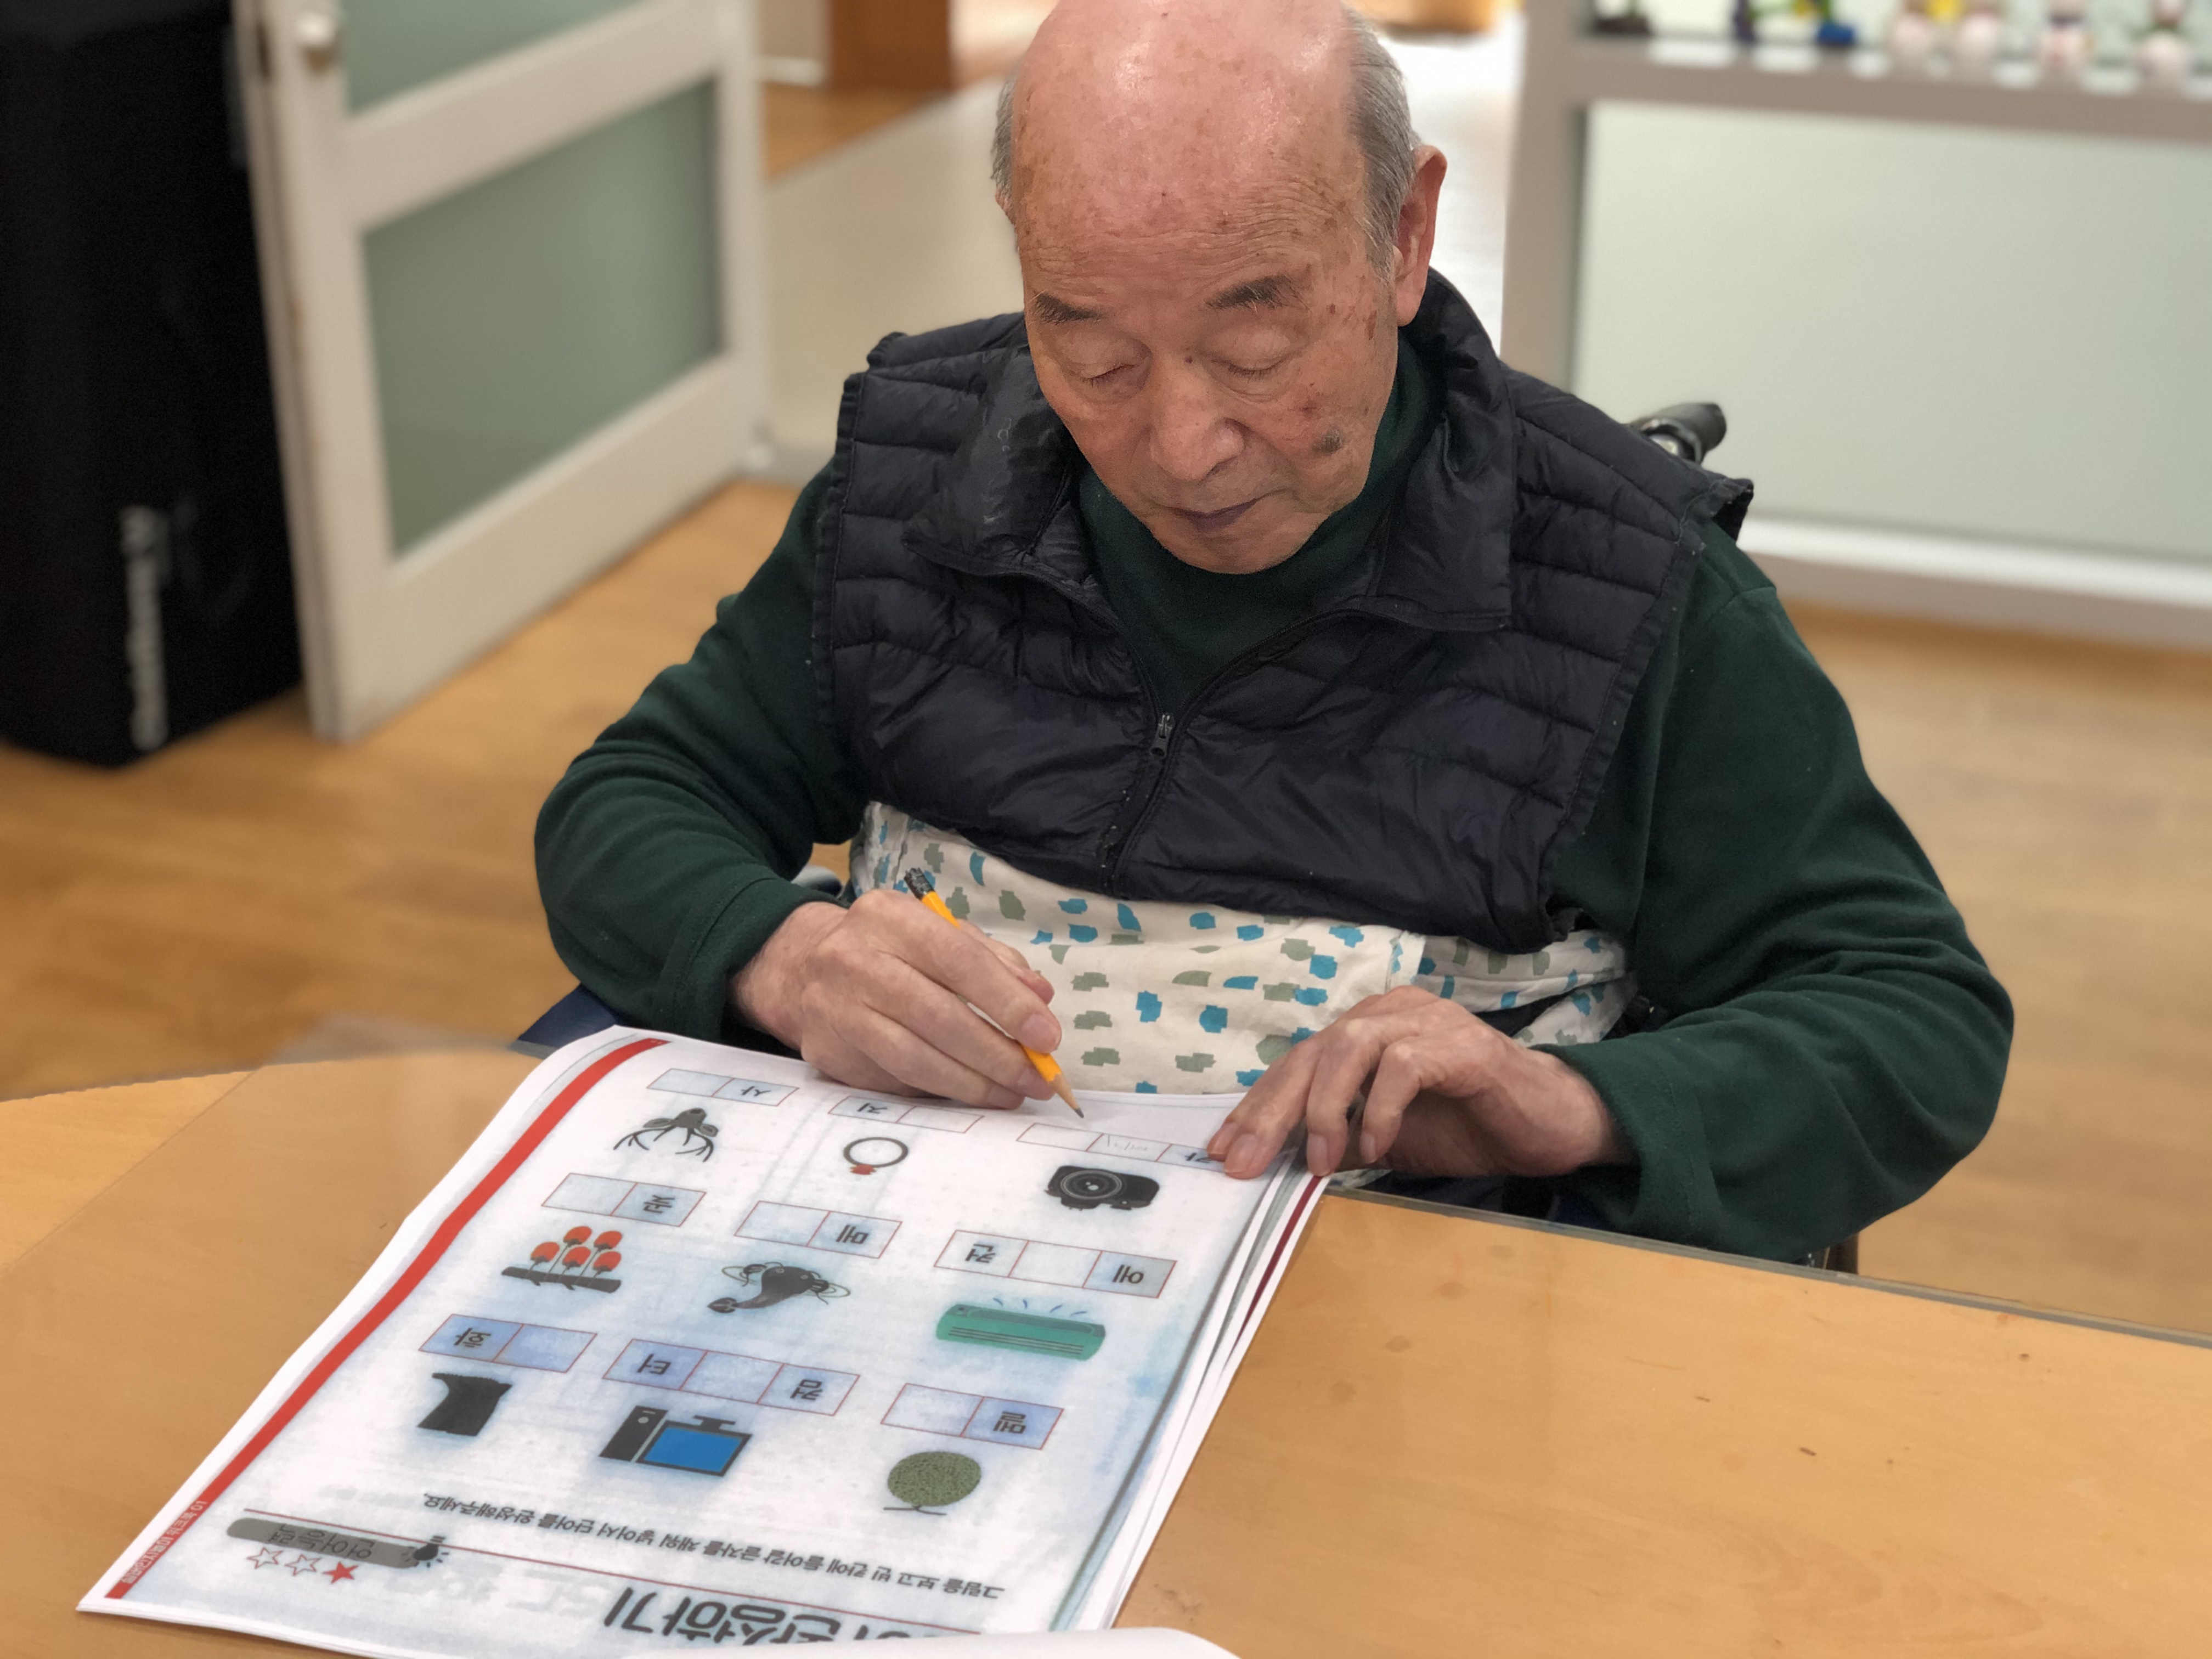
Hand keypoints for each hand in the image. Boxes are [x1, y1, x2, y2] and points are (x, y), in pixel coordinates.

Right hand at [732, 891, 1060, 1108]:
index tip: (1047, 1037)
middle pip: (937, 1017)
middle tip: (1037, 1079)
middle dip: (997, 1055)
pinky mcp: (828, 1054)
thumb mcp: (937, 934)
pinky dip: (939, 1091)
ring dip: (972, 1084)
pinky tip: (969, 1094)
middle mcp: (855, 960)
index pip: (958, 961)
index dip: (1007, 1003)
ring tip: (1011, 1095)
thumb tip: (1040, 996)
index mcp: (890, 919)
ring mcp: (836, 1010)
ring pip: (915, 1059)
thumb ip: (992, 960)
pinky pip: (894, 1081)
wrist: (801, 968)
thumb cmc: (888, 949)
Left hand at [1204, 987, 1629, 1179]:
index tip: (1222, 1150)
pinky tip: (1376, 1148)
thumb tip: (1275, 1162)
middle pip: (1311, 1053)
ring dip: (1324, 1107)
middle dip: (1271, 1111)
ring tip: (1319, 1160)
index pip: (1297, 1062)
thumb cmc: (1468, 1127)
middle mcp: (1389, 1013)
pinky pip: (1403, 1065)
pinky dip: (1380, 1108)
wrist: (1549, 1127)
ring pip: (1349, 1046)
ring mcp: (1426, 1021)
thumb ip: (1336, 1140)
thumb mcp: (1385, 1139)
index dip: (1256, 1105)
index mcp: (1367, 1030)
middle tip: (1244, 1161)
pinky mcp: (1461, 1043)